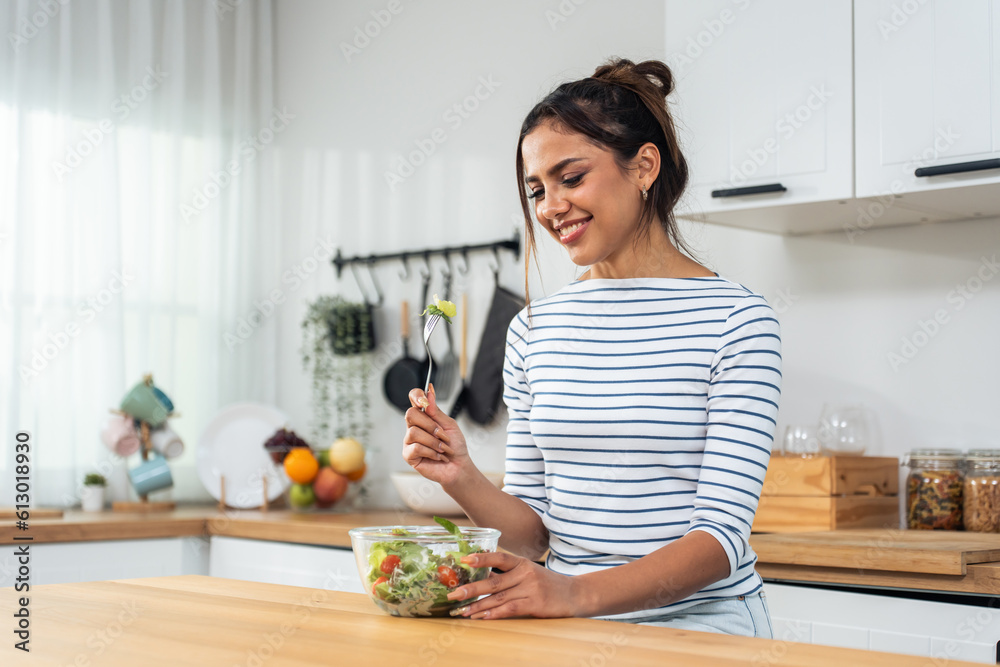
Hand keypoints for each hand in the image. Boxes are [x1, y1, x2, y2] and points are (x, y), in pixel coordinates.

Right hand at [401, 383, 470, 486]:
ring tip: (442, 448)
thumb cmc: (455, 446)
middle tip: (442, 434)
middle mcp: (414, 426)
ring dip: (433, 441)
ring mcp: (409, 441)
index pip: (414, 398)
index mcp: (424, 416)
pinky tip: (438, 456)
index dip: (416, 395)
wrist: (458, 466)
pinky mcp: (408, 455)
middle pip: (410, 414)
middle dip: (430, 425)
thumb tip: (429, 392)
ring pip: (414, 432)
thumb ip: (437, 411)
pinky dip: (431, 452)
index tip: (424, 400)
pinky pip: (416, 448)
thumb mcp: (449, 425)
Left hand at [446, 552, 581, 619]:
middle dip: (470, 588)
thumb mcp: (529, 572)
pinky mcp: (536, 604)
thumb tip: (480, 578)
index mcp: (522, 563)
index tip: (464, 560)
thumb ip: (509, 573)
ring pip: (498, 597)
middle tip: (452, 594)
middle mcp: (525, 573)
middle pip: (493, 581)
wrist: (574, 594)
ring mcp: (531, 588)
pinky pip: (511, 608)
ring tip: (462, 611)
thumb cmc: (546, 584)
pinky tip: (482, 616)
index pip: (499, 557)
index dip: (481, 558)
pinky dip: (494, 613)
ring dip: (478, 605)